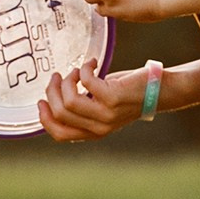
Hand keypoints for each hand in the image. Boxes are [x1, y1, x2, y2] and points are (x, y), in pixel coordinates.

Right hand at [35, 59, 149, 142]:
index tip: (41, 101)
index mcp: (92, 133)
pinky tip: (92, 63)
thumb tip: (56, 95)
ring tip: (75, 71)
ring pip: (69, 100)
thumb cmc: (128, 95)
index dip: (45, 118)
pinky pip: (85, 82)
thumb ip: (82, 107)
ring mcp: (106, 114)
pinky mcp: (112, 98)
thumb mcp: (101, 106)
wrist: (158, 91)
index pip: (59, 134)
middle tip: (57, 76)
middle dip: (52, 92)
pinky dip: (84, 68)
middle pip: (60, 113)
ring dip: (67, 80)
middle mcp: (98, 128)